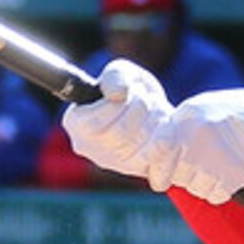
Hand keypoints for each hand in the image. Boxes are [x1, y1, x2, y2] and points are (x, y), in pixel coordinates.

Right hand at [62, 57, 171, 179]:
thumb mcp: (122, 73)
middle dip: (141, 109)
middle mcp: (90, 148)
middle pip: (119, 135)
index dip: (118, 105)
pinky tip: (168, 125)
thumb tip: (117, 93)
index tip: (129, 91)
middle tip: (147, 98)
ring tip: (157, 108)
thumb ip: (116, 76)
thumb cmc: (131, 91)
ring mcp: (114, 163)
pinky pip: (156, 160)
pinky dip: (168, 139)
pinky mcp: (138, 170)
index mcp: (76, 123)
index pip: (94, 124)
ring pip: (140, 146)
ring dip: (156, 119)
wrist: (154, 111)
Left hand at [140, 82, 243, 205]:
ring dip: (203, 184)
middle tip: (198, 168)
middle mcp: (195, 137)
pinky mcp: (232, 175)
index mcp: (186, 118)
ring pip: (193, 187)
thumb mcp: (203, 109)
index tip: (158, 175)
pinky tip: (229, 176)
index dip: (155, 167)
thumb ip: (178, 127)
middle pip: (173, 174)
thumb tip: (153, 155)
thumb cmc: (238, 113)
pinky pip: (213, 195)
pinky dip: (220, 191)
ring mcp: (213, 157)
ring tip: (218, 168)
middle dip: (182, 176)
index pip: (156, 151)